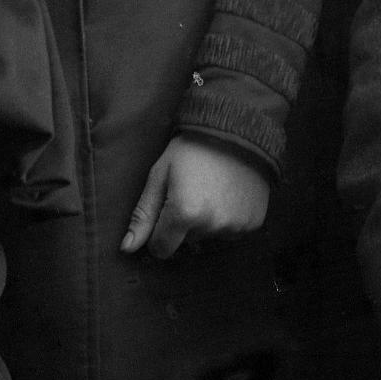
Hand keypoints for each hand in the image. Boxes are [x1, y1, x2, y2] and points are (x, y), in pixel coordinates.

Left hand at [123, 136, 270, 258]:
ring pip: (209, 235)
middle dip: (184, 222)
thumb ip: (143, 215)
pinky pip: (231, 230)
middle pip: (186, 241)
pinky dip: (228, 216)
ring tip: (212, 188)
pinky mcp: (253, 222)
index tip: (165, 209)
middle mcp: (211, 225)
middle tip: (191, 189)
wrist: (237, 131)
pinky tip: (229, 193)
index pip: (161, 248)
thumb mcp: (160, 175)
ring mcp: (235, 225)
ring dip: (207, 219)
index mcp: (184, 214)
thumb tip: (127, 248)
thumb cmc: (192, 149)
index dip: (158, 232)